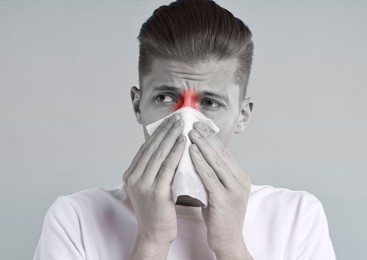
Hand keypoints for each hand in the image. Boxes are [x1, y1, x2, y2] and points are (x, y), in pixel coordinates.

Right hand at [123, 114, 185, 258]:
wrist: (155, 233)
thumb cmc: (155, 210)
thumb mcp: (149, 186)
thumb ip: (152, 169)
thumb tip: (164, 148)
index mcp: (130, 175)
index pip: (145, 148)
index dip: (157, 133)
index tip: (168, 121)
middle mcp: (133, 178)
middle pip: (151, 148)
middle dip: (165, 131)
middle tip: (176, 118)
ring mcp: (143, 185)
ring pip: (159, 155)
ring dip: (171, 138)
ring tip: (181, 125)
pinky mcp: (155, 193)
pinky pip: (168, 167)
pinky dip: (176, 153)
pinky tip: (183, 143)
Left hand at [188, 121, 252, 259]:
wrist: (228, 241)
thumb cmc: (220, 217)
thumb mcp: (219, 191)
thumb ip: (214, 175)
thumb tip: (198, 157)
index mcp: (241, 178)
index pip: (225, 153)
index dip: (212, 138)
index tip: (201, 126)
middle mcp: (241, 181)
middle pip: (222, 153)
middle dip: (207, 137)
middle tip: (194, 123)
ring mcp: (234, 190)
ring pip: (217, 162)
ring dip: (202, 145)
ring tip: (191, 132)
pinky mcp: (225, 199)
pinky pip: (210, 176)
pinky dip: (200, 162)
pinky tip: (191, 152)